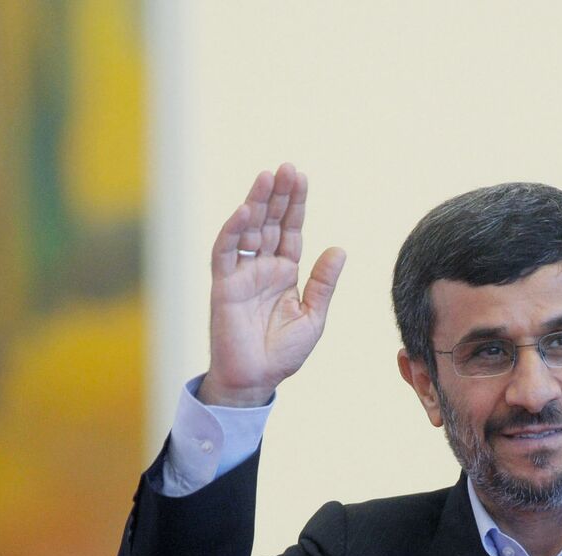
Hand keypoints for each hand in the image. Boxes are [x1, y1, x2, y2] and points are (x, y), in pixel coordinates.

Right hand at [203, 163, 346, 406]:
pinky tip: (246, 210)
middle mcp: (262, 268)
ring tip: (268, 177)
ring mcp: (241, 274)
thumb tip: (339, 248)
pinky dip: (234, 230)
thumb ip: (323, 282)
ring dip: (257, 203)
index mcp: (284, 273)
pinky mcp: (223, 285)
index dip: (295, 205)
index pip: (290, 231)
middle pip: (270, 223)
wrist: (255, 380)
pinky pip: (225, 252)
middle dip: (278, 195)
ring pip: (248, 230)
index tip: (301, 178)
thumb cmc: (282, 353)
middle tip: (287, 168)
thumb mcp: (312, 316)